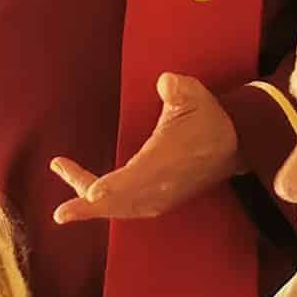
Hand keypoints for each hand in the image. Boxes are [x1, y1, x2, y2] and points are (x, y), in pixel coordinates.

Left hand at [51, 73, 242, 225]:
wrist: (235, 141)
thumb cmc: (210, 118)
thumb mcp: (193, 96)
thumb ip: (176, 89)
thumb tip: (165, 83)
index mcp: (166, 162)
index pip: (137, 179)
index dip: (113, 187)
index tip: (92, 193)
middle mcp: (161, 186)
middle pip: (120, 203)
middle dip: (89, 207)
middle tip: (61, 213)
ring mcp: (161, 197)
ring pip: (120, 207)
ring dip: (91, 204)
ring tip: (65, 180)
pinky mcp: (160, 199)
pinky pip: (127, 207)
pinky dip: (106, 204)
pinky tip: (88, 194)